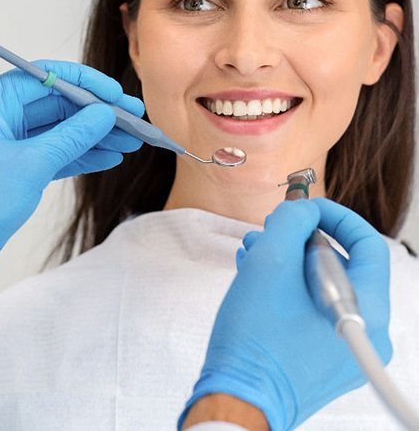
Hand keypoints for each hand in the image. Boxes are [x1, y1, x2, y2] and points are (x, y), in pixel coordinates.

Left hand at [0, 61, 143, 322]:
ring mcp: (5, 142)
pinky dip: (79, 155)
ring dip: (93, 136)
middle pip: (56, 103)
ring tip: (131, 141)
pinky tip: (108, 157)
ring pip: (58, 130)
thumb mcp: (30, 166)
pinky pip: (52, 153)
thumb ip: (71, 136)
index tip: (118, 95)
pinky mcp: (13, 168)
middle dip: (96, 113)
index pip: (46, 77)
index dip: (87, 84)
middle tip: (135, 120)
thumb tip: (104, 114)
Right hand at [181, 198, 391, 430]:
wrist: (238, 397)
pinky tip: (257, 280)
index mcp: (367, 308)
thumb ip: (291, 223)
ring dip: (289, 263)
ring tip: (253, 255)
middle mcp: (367, 332)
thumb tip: (303, 211)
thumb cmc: (256, 336)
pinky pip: (315, 310)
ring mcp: (346, 350)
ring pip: (325, 287)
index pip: (368, 243)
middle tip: (269, 233)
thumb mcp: (271, 261)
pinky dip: (290, 289)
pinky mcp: (325, 361)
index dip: (335, 216)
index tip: (304, 209)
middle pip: (343, 265)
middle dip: (301, 240)